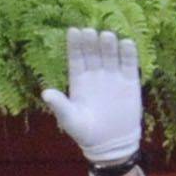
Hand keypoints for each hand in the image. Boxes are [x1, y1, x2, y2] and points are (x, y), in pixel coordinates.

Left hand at [39, 26, 146, 164]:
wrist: (112, 145)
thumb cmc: (86, 133)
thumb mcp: (71, 120)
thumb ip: (60, 105)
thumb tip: (45, 93)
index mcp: (78, 80)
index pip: (76, 58)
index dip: (75, 45)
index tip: (73, 30)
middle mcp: (95, 73)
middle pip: (93, 52)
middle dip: (91, 41)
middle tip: (90, 32)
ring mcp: (113, 76)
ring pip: (111, 55)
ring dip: (109, 45)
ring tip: (107, 36)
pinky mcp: (130, 82)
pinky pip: (129, 64)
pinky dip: (128, 54)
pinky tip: (126, 43)